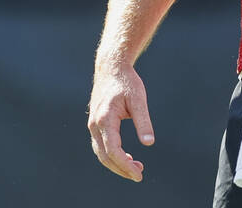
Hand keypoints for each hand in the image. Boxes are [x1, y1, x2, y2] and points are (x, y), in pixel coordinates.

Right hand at [87, 61, 155, 180]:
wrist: (111, 68)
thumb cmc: (127, 82)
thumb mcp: (139, 100)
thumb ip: (143, 121)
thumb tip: (149, 143)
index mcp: (105, 120)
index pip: (113, 151)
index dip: (125, 166)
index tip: (139, 174)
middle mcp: (95, 125)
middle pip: (105, 156)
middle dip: (121, 169)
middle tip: (139, 174)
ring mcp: (93, 125)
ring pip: (101, 153)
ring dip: (116, 163)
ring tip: (135, 167)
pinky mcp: (95, 124)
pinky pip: (100, 145)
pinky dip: (112, 155)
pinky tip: (126, 157)